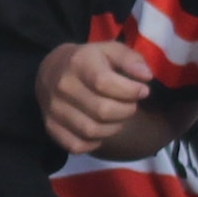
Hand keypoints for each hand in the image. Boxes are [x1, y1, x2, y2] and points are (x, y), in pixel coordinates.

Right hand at [40, 36, 158, 154]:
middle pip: (102, 111)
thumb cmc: (89, 61)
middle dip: (126, 111)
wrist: (51, 71)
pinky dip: (94, 142)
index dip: (130, 91)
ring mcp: (54, 109)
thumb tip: (146, 76)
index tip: (142, 91)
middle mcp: (62, 86)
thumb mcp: (110, 50)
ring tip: (117, 116)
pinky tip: (99, 129)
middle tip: (130, 105)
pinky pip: (77, 146)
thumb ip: (131, 59)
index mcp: (78, 63)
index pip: (105, 83)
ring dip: (113, 128)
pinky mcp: (51, 127)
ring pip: (92, 131)